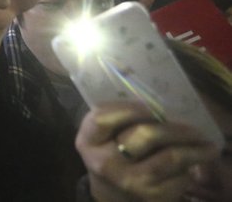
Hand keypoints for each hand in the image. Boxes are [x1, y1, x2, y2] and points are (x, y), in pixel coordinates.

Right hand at [76, 101, 218, 201]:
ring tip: (207, 146)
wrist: (110, 191)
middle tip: (195, 128)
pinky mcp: (149, 196)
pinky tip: (192, 165)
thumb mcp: (103, 133)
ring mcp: (128, 181)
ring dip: (194, 149)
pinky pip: (178, 177)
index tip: (156, 106)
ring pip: (169, 158)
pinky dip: (189, 169)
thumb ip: (119, 115)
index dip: (133, 108)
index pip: (105, 117)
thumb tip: (159, 105)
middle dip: (176, 127)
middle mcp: (106, 162)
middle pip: (145, 134)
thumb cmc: (110, 151)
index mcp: (89, 140)